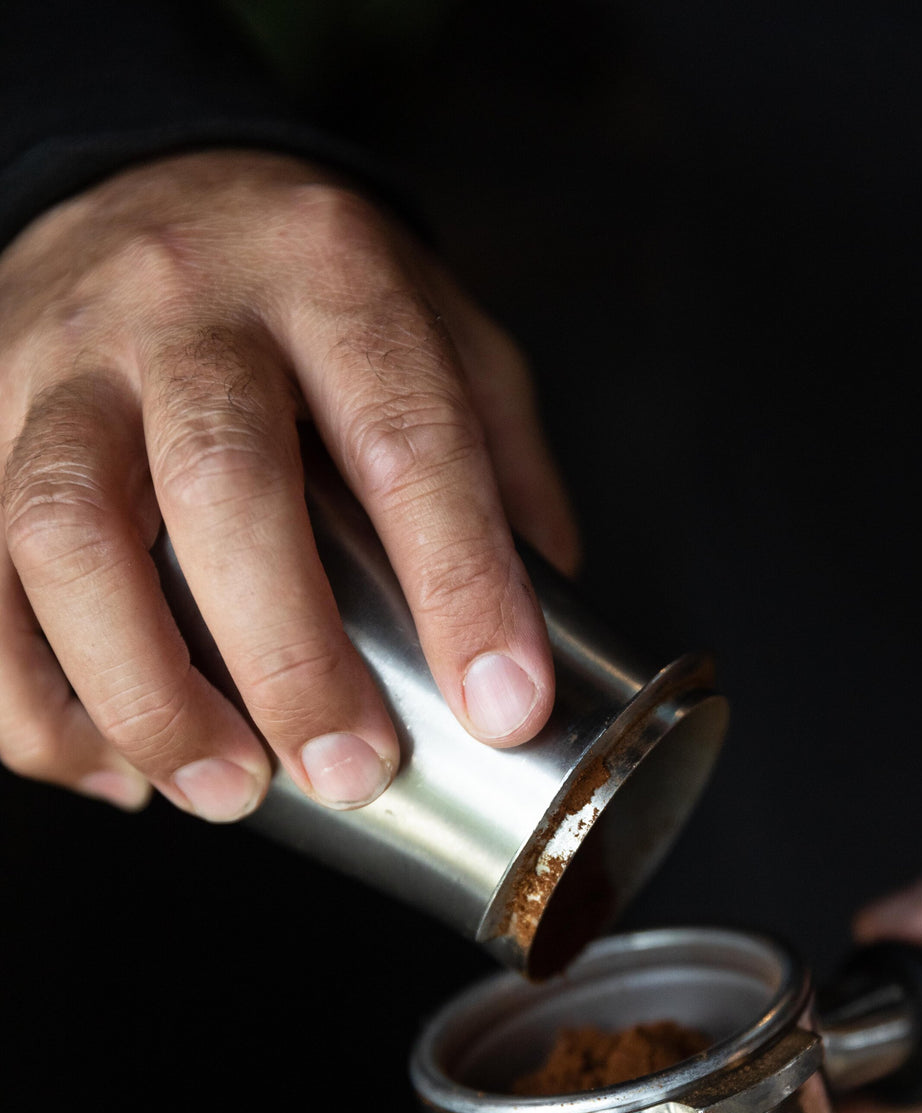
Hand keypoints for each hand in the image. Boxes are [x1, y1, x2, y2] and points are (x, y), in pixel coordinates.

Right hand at [0, 151, 577, 818]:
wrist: (147, 185)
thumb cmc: (315, 292)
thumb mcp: (442, 330)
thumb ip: (499, 466)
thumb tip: (543, 645)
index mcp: (333, 277)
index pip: (404, 431)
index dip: (460, 580)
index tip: (503, 708)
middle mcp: (185, 308)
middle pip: (219, 478)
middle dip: (290, 654)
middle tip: (351, 772)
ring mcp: (63, 367)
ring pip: (64, 528)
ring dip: (143, 690)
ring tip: (224, 791)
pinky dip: (32, 702)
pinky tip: (110, 767)